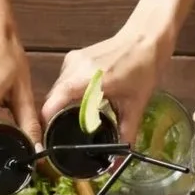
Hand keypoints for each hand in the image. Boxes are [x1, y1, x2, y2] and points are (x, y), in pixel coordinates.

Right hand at [43, 25, 171, 144]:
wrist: (147, 37)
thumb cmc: (143, 68)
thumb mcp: (135, 105)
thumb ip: (126, 132)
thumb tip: (120, 157)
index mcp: (85, 81)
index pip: (52, 104)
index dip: (48, 124)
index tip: (51, 140)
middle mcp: (73, 68)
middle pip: (52, 98)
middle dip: (55, 117)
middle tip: (63, 136)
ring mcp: (72, 60)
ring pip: (57, 89)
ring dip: (61, 104)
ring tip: (72, 120)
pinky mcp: (75, 56)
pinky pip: (63, 79)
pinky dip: (67, 92)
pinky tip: (80, 101)